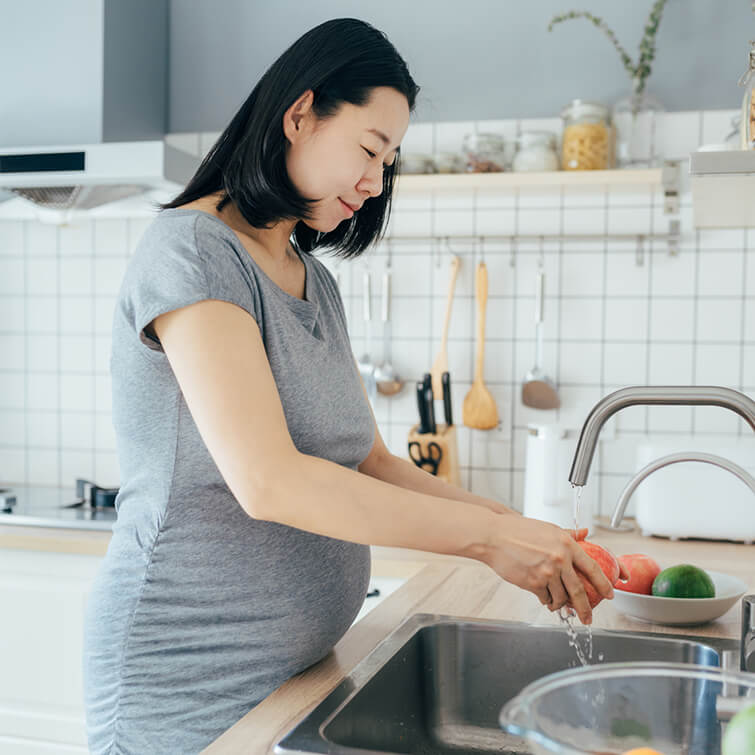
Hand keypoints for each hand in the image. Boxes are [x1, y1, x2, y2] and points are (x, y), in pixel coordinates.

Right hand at [484, 517, 615, 624]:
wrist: (494, 536)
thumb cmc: (518, 530)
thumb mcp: (548, 528)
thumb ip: (569, 533)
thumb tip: (585, 532)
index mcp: (566, 544)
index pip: (592, 568)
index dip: (603, 583)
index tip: (609, 594)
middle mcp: (559, 559)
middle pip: (579, 590)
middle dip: (585, 608)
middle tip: (588, 618)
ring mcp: (546, 572)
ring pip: (560, 597)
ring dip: (560, 604)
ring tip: (558, 604)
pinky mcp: (533, 583)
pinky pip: (545, 598)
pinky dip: (546, 601)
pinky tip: (544, 598)